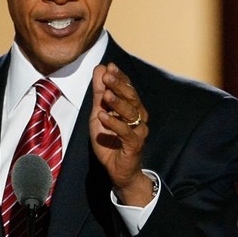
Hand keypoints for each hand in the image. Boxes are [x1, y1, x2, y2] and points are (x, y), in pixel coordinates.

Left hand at [89, 62, 151, 205]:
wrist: (117, 170)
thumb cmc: (109, 141)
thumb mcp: (99, 114)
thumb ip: (99, 93)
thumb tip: (100, 68)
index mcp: (132, 108)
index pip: (128, 88)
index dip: (120, 77)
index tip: (109, 66)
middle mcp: (139, 117)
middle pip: (131, 98)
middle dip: (119, 85)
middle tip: (107, 76)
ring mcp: (138, 131)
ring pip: (131, 113)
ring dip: (117, 102)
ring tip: (105, 94)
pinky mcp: (135, 145)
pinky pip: (125, 132)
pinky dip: (114, 123)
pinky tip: (103, 115)